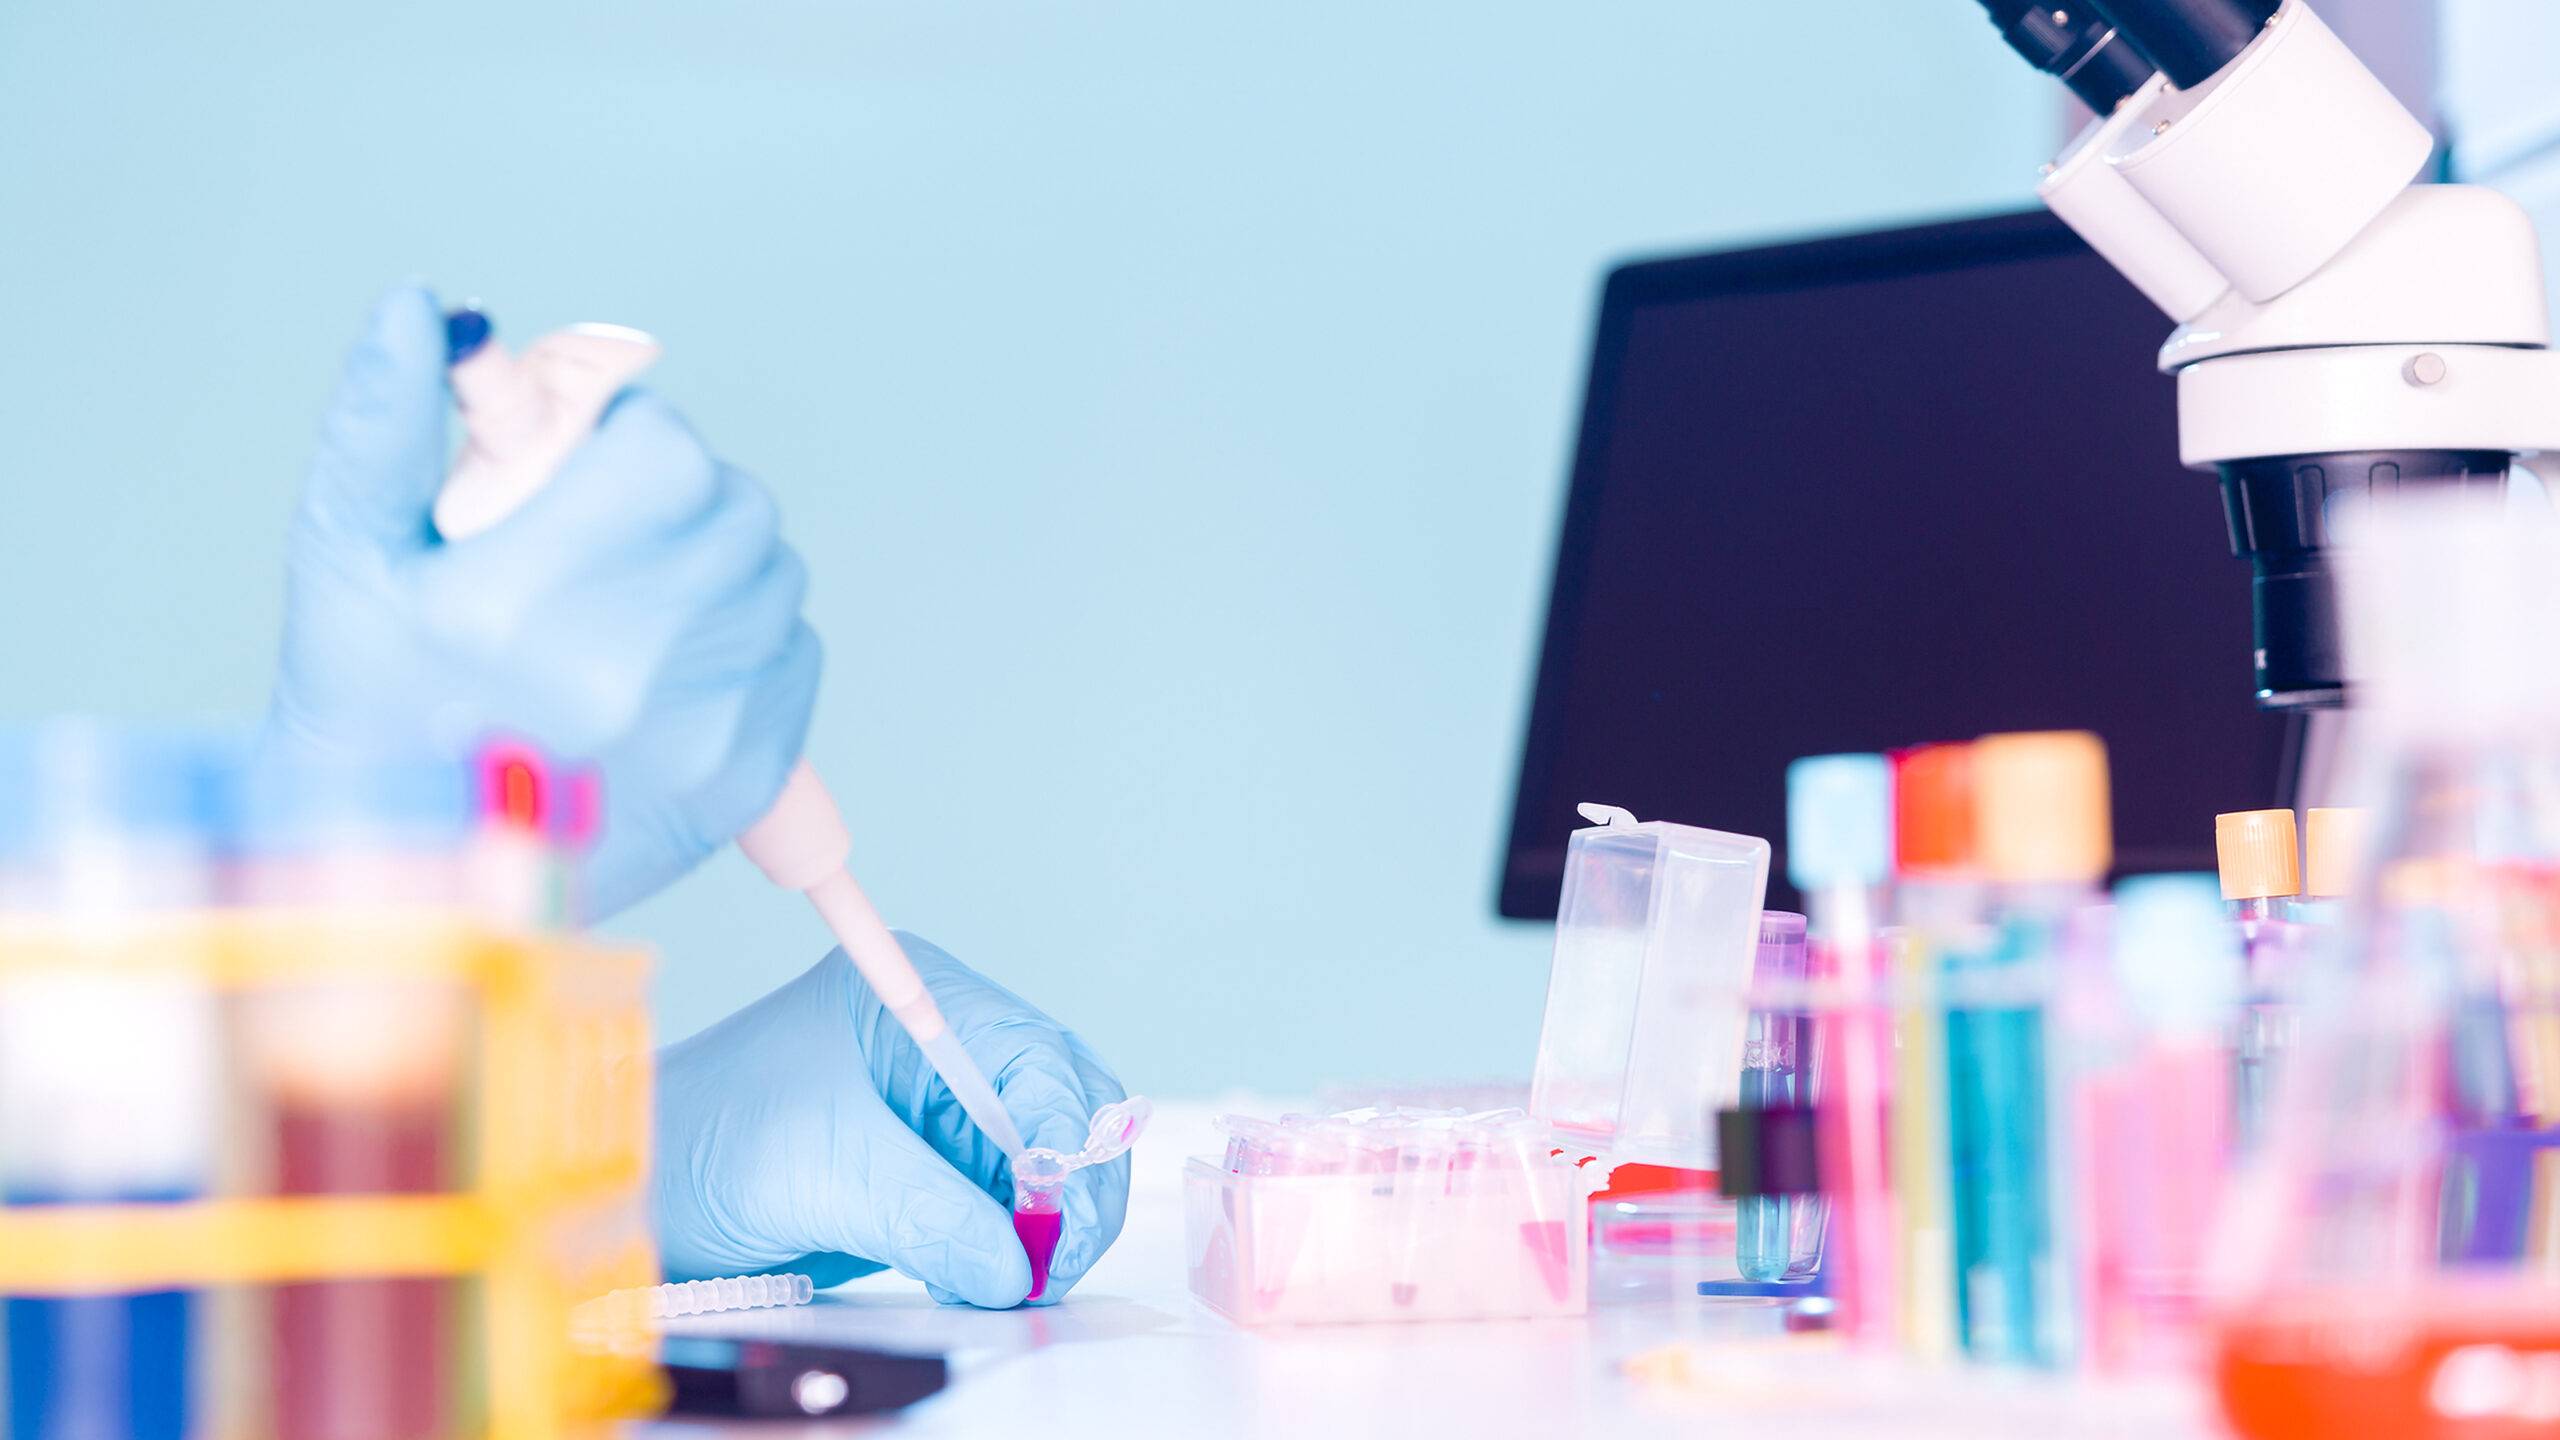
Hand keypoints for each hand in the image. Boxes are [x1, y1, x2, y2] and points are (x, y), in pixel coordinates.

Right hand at [266, 285, 819, 916]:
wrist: (411, 873)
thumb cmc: (368, 699)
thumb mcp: (345, 551)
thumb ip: (384, 417)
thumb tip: (427, 307)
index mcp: (529, 600)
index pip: (666, 450)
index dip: (621, 445)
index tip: (572, 478)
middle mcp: (631, 670)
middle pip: (734, 505)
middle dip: (670, 500)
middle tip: (594, 544)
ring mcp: (701, 733)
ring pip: (772, 572)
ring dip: (711, 565)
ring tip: (619, 611)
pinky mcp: (748, 782)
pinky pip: (795, 652)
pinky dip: (741, 641)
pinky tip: (658, 672)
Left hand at [654, 933, 1129, 1306]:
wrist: (637, 1197)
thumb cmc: (704, 1140)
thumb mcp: (825, 1169)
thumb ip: (932, 1212)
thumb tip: (1017, 1263)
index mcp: (918, 999)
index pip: (1037, 1057)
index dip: (1065, 1136)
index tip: (1059, 1216)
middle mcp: (942, 1046)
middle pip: (1059, 1106)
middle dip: (1069, 1186)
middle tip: (1055, 1262)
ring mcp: (938, 1111)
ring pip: (1042, 1166)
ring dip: (1043, 1226)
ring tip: (1018, 1280)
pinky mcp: (929, 1172)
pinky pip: (1003, 1210)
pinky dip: (1011, 1249)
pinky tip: (985, 1277)